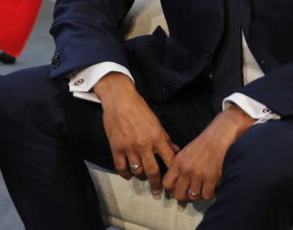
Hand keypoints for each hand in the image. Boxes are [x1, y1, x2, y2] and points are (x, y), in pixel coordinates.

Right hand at [94, 72, 179, 194]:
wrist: (120, 100)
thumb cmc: (139, 109)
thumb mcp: (157, 123)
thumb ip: (166, 138)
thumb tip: (176, 151)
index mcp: (157, 137)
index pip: (169, 160)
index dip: (173, 173)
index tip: (173, 181)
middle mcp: (144, 144)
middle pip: (153, 171)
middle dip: (157, 184)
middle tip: (158, 192)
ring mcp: (129, 147)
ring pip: (137, 170)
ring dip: (140, 176)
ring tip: (142, 177)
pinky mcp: (116, 147)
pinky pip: (121, 167)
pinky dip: (125, 174)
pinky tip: (128, 175)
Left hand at [162, 105, 253, 201]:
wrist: (220, 136)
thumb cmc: (204, 144)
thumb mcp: (185, 152)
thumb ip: (178, 166)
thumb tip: (174, 182)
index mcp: (177, 162)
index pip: (167, 183)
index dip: (172, 189)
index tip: (178, 188)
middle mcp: (186, 169)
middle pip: (178, 194)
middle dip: (184, 196)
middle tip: (190, 193)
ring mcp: (198, 174)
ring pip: (193, 196)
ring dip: (198, 194)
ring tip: (203, 187)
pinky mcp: (211, 177)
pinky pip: (207, 195)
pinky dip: (210, 193)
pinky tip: (212, 186)